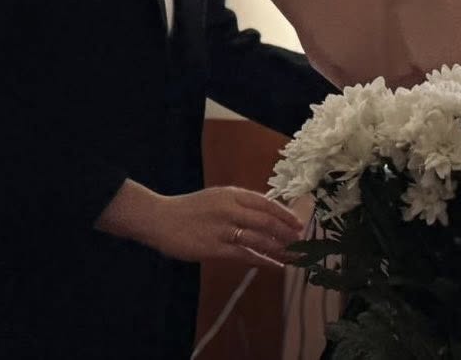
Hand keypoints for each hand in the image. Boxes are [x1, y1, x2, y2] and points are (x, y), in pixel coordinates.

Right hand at [97, 180, 304, 267]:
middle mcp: (230, 209)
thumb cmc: (190, 210)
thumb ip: (240, 204)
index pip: (266, 203)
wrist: (160, 219)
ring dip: (279, 249)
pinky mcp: (214, 248)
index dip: (285, 214)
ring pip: (258, 239)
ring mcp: (223, 228)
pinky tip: (275, 265)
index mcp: (232, 194)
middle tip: (300, 242)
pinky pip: (244, 255)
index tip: (299, 224)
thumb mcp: (217, 198)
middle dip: (287, 233)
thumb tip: (266, 214)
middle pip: (266, 221)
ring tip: (294, 256)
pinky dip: (263, 260)